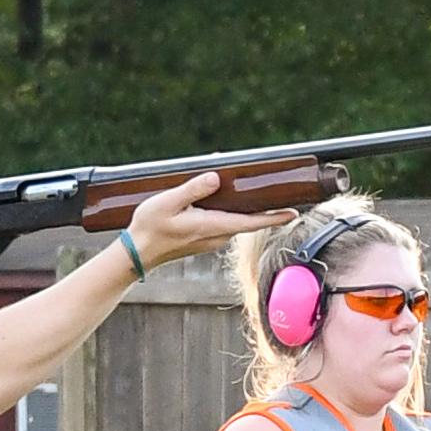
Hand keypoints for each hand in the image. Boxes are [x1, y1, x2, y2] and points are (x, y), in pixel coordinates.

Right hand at [123, 169, 286, 269]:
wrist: (136, 253)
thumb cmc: (150, 228)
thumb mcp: (168, 202)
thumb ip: (193, 189)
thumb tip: (216, 178)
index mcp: (211, 226)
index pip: (251, 223)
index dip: (274, 218)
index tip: (293, 213)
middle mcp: (215, 236)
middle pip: (248, 221)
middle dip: (264, 208)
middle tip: (279, 193)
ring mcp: (210, 240)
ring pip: (236, 222)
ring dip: (246, 210)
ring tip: (253, 191)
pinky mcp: (203, 239)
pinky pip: (224, 223)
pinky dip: (231, 212)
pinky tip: (225, 199)